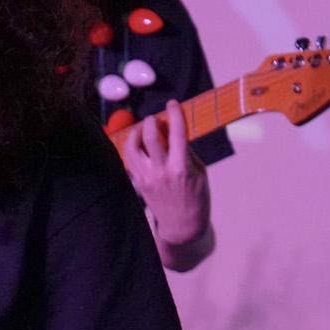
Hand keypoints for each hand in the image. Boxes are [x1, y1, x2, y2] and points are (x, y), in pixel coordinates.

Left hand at [123, 100, 210, 250]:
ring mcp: (147, 178)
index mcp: (181, 168)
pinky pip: (129, 161)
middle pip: (149, 137)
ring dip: (135, 133)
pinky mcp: (138, 184)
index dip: (174, 113)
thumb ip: (187, 151)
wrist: (182, 225)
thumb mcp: (200, 172)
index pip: (177, 133)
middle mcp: (161, 171)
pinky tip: (137, 144)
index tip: (172, 103)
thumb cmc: (197, 197)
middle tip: (154, 118)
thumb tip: (175, 131)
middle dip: (150, 121)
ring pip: (133, 148)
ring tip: (142, 129)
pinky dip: (132, 148)